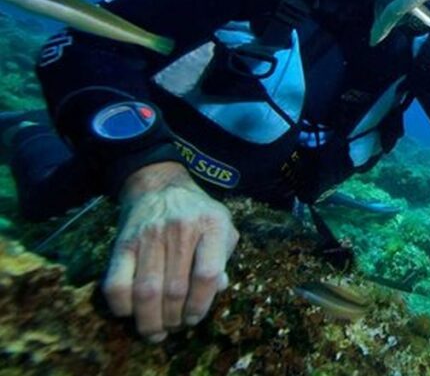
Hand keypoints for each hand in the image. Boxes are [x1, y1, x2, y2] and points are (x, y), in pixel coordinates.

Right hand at [103, 161, 238, 341]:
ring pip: (146, 292)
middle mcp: (180, 229)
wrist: (160, 187)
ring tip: (155, 331)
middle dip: (175, 319)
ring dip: (150, 321)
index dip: (201, 304)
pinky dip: (121, 306)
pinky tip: (131, 312)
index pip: (207, 274)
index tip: (195, 318)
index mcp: (211, 225)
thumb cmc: (198, 213)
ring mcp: (148, 236)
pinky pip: (115, 284)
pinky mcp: (122, 244)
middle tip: (175, 327)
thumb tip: (219, 289)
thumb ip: (225, 257)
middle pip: (175, 289)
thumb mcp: (223, 226)